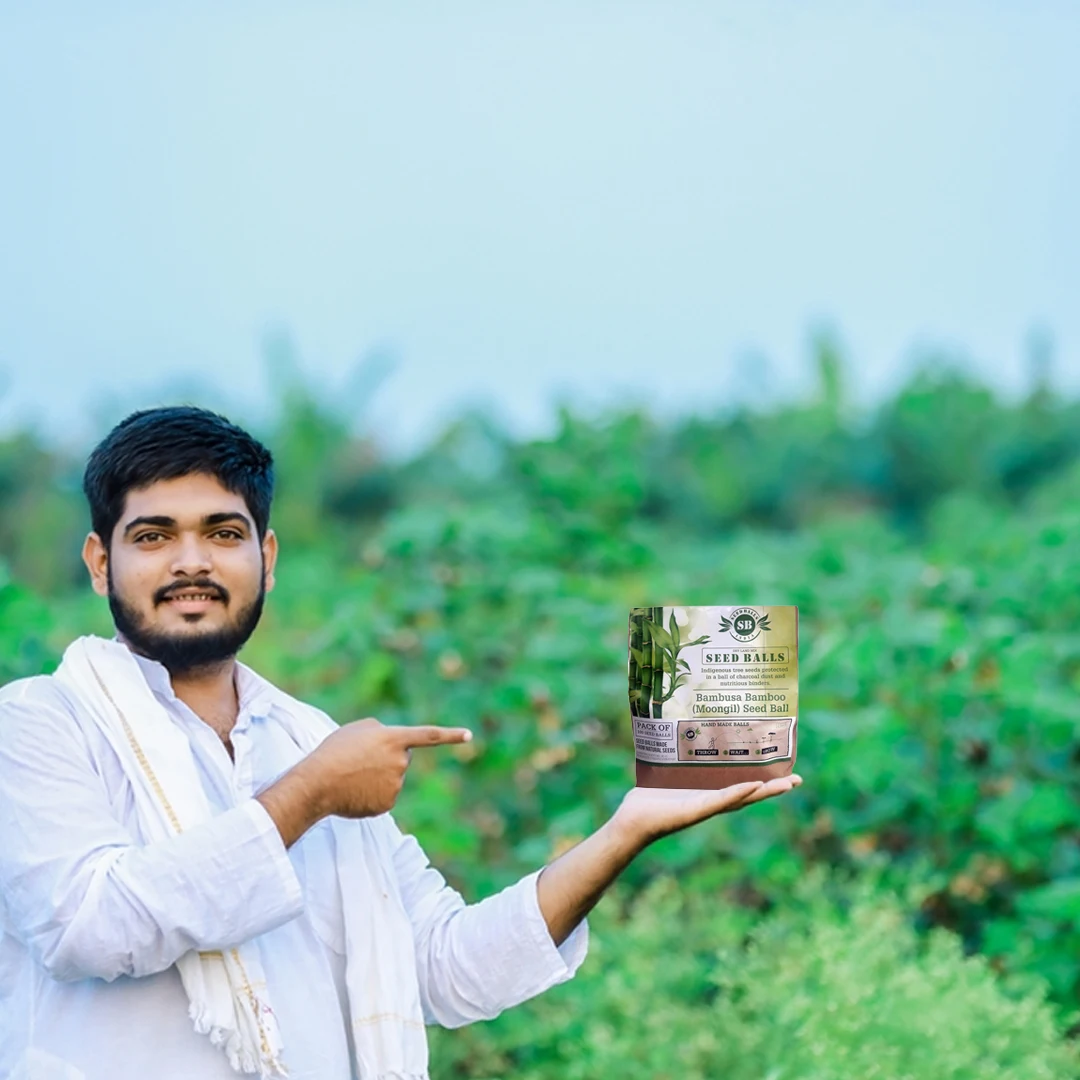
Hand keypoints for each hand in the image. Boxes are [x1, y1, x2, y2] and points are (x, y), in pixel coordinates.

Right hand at [304, 718, 472, 818]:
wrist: (318, 783)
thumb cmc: (335, 751)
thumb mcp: (358, 729)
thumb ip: (382, 731)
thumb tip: (395, 745)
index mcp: (394, 739)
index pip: (429, 735)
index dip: (450, 735)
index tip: (469, 735)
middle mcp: (401, 762)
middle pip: (403, 758)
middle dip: (388, 758)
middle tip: (361, 760)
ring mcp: (396, 785)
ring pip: (393, 778)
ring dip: (378, 776)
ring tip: (354, 775)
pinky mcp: (388, 804)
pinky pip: (385, 795)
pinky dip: (372, 794)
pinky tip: (356, 792)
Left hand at [610, 774, 802, 849]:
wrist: (631, 821)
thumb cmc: (646, 799)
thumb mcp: (665, 773)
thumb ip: (672, 757)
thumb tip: (672, 727)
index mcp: (708, 793)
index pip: (742, 785)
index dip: (764, 779)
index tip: (784, 770)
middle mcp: (711, 802)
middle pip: (750, 794)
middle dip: (774, 787)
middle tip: (799, 779)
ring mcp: (706, 808)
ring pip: (742, 799)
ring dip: (765, 791)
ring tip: (788, 784)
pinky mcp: (695, 811)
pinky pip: (719, 800)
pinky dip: (737, 793)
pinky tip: (753, 785)